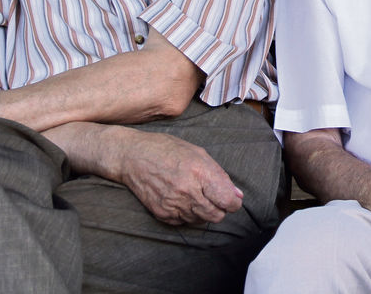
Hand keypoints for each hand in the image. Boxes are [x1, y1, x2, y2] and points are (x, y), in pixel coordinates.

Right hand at [115, 130, 242, 224]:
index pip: (227, 201)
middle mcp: (187, 191)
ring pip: (201, 221)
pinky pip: (184, 222)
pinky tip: (182, 199)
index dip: (234, 202)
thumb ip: (220, 175)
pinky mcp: (162, 213)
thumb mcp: (199, 154)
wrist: (133, 156)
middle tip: (215, 198)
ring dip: (204, 212)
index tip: (232, 199)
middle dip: (220, 209)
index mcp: (200, 172)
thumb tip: (237, 195)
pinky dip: (187, 214)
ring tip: (196, 195)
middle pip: (216, 216)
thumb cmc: (167, 149)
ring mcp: (173, 204)